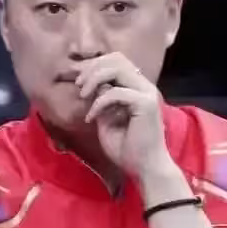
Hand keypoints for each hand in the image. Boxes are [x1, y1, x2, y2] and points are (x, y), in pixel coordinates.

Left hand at [75, 53, 169, 178]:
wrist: (144, 168)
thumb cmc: (127, 148)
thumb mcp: (106, 118)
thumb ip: (101, 99)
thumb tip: (93, 84)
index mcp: (138, 88)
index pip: (118, 61)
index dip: (96, 65)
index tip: (79, 82)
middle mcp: (145, 86)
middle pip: (117, 58)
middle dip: (93, 68)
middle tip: (79, 86)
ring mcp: (147, 93)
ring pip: (117, 68)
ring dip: (95, 79)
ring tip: (83, 95)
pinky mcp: (146, 104)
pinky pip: (116, 93)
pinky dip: (99, 103)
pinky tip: (91, 117)